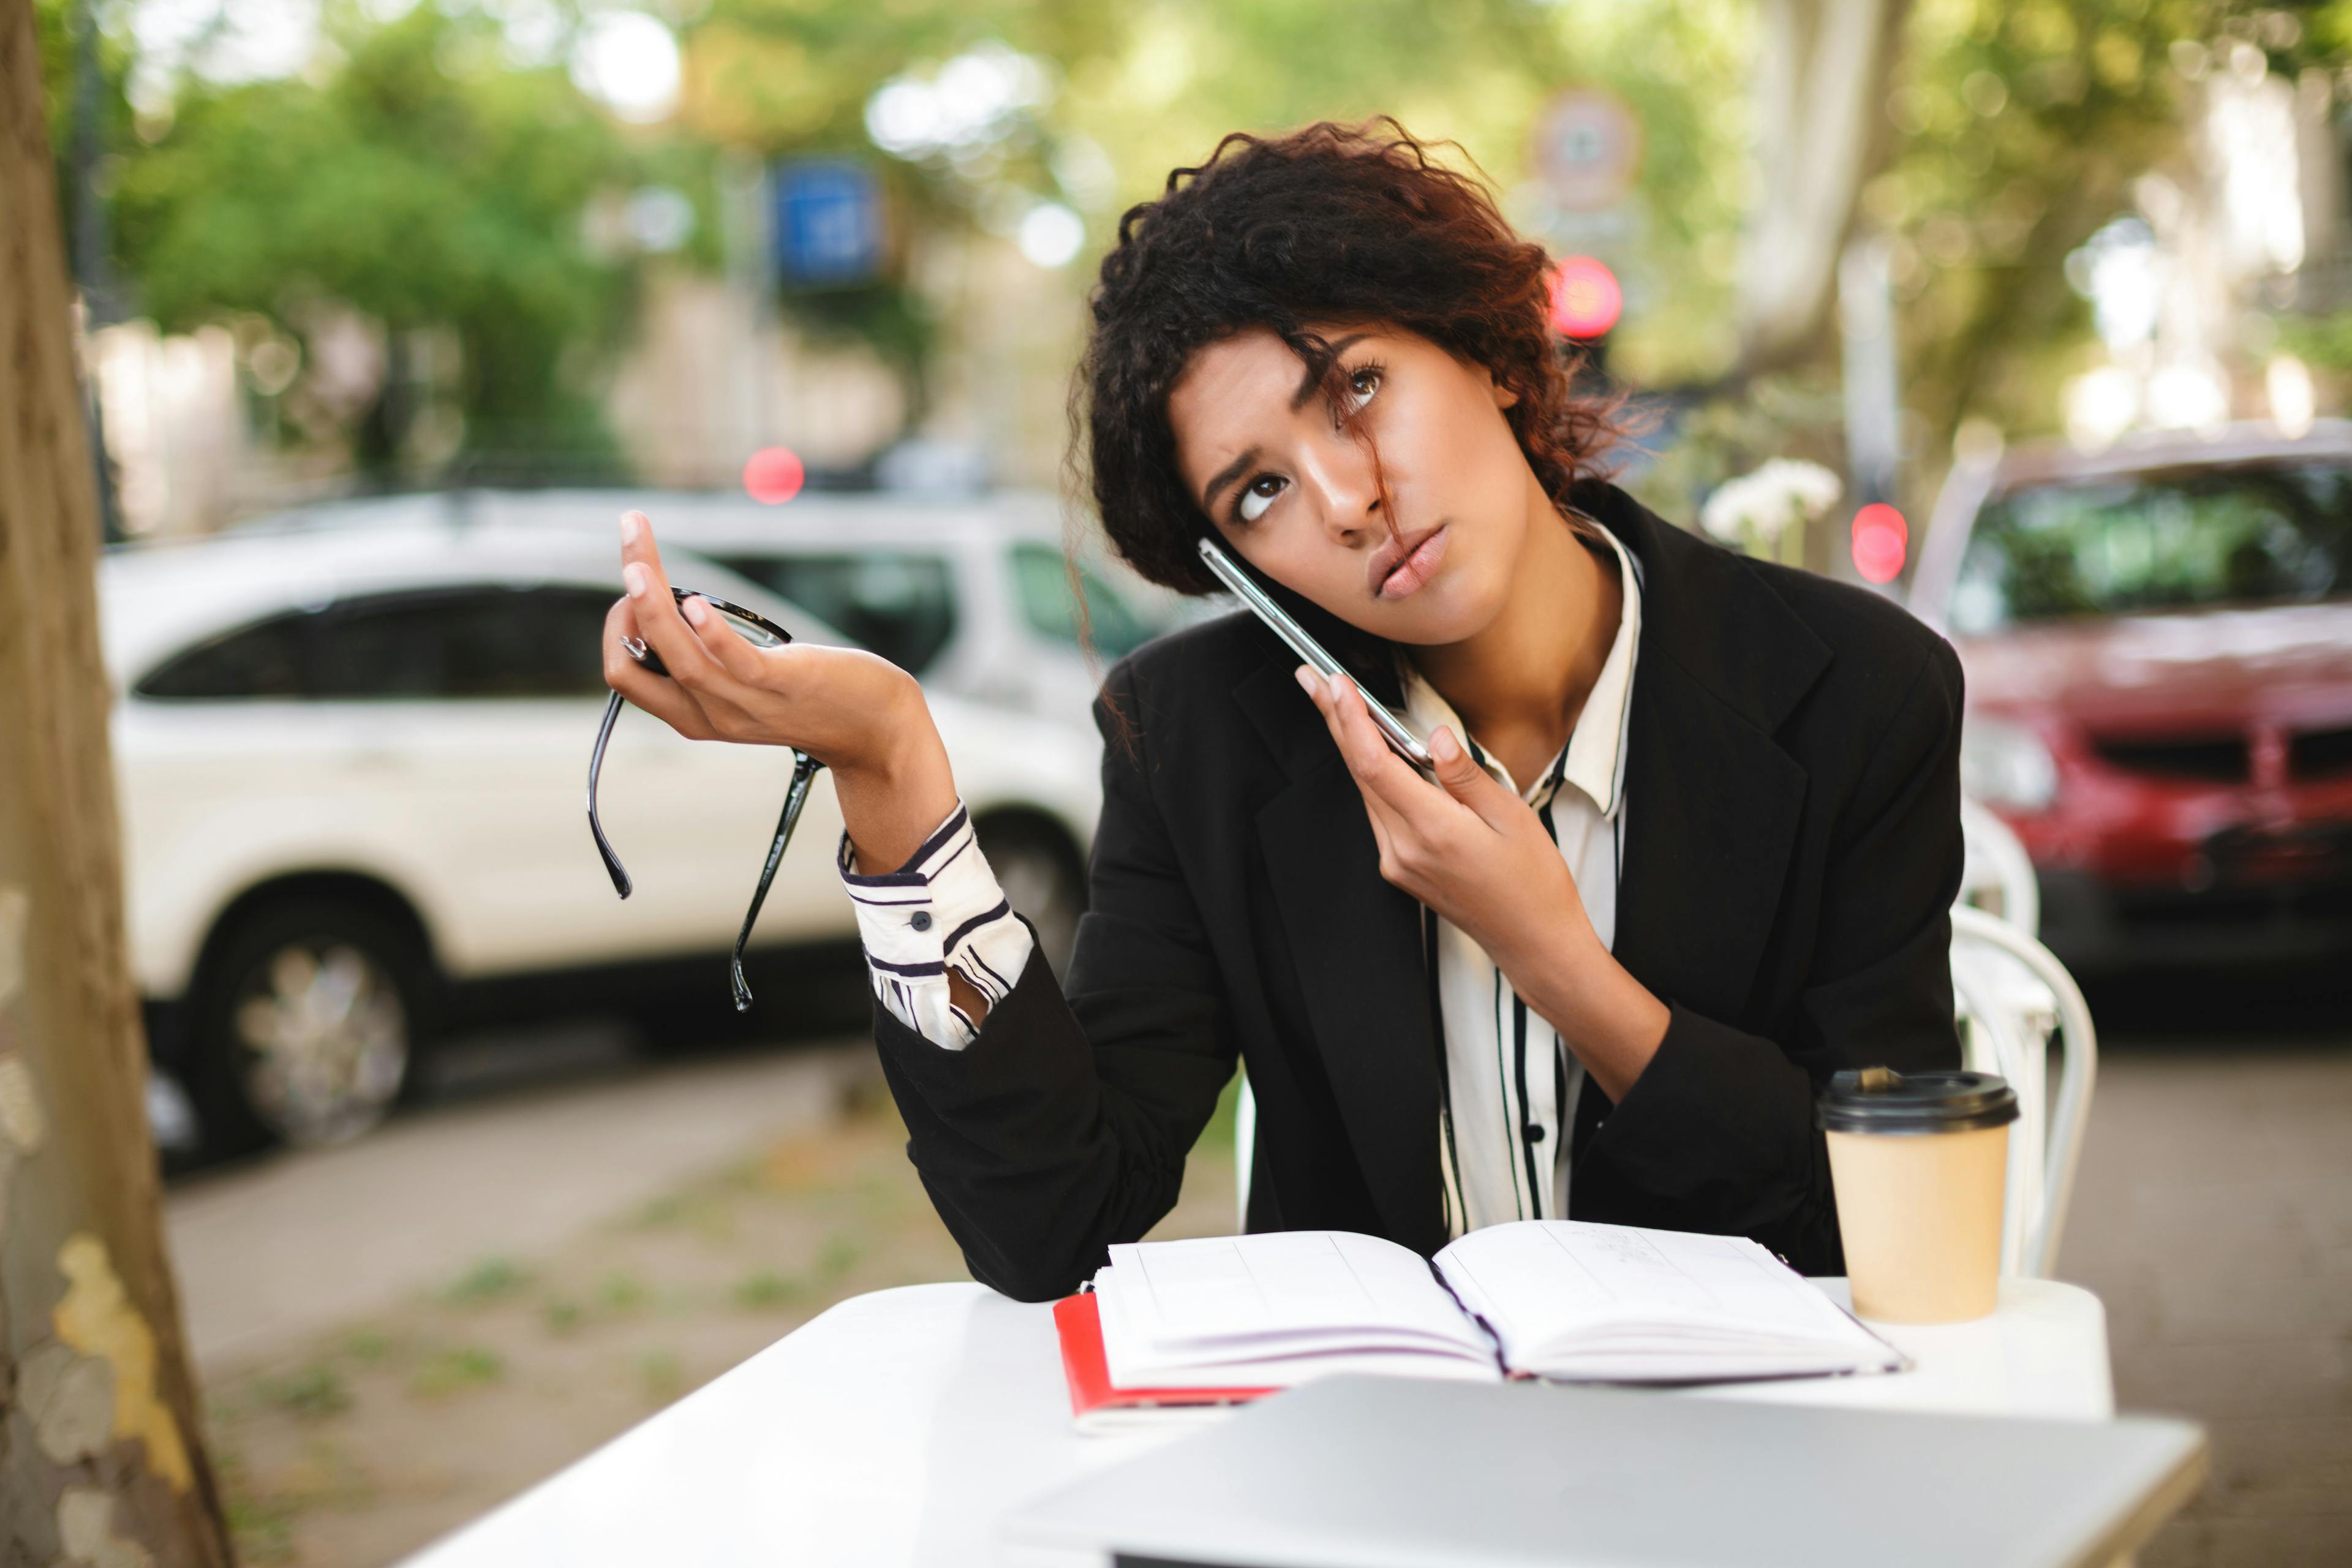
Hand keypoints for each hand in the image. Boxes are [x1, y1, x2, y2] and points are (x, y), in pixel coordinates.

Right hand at [605, 511, 958, 869]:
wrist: (874, 729)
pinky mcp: (782, 685)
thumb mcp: (743, 686)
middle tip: (631, 539)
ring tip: (639, 567)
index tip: (636, 583)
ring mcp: (745, 704)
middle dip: (624, 601)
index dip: (617, 627)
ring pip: (680, 660)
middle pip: (637, 663)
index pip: (624, 674)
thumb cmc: (810, 696)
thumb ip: (707, 661)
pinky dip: (710, 632)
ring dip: (653, 609)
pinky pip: (735, 663)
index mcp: (692, 715)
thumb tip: (676, 608)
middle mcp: (709, 715)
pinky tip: (695, 603)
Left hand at [1296, 666, 1589, 969]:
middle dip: (1336, 722)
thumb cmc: (1533, 880)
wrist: (1532, 941)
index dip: (1350, 721)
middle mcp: (1404, 849)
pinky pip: (1378, 813)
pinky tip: (1369, 750)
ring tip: (1336, 704)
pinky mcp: (1399, 869)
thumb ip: (1466, 775)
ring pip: (1365, 792)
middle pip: (1359, 774)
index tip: (1336, 685)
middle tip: (1314, 681)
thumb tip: (1435, 737)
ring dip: (1350, 746)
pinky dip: (1370, 776)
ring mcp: (1397, 863)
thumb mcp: (1511, 816)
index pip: (1375, 766)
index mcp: (1433, 830)